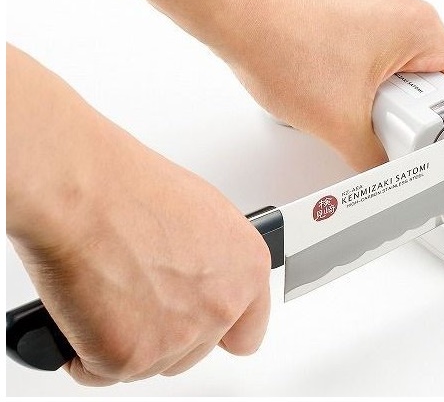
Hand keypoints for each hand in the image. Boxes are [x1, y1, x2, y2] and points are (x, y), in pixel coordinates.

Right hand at [6, 45, 270, 384]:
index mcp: (247, 269)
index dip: (218, 331)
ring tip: (107, 288)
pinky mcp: (129, 357)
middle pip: (193, 352)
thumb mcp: (200, 214)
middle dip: (163, 332)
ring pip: (149, 364)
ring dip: (125, 341)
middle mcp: (221, 306)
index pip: (247, 332)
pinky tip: (83, 306)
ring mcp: (178, 336)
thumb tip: (197, 277)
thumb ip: (211, 261)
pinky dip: (83, 351)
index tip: (203, 328)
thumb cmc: (129, 187)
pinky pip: (100, 372)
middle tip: (134, 292)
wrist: (81, 189)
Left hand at [212, 0, 443, 169]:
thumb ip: (375, 159)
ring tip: (356, 105)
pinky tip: (340, 88)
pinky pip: (384, 48)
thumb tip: (388, 172)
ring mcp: (381, 3)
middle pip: (440, 76)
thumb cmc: (280, 43)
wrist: (235, 10)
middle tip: (386, 128)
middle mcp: (407, 7)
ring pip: (410, 63)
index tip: (432, 142)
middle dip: (417, 111)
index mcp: (421, 27)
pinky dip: (372, 74)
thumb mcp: (339, 123)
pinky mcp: (357, 7)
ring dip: (392, 94)